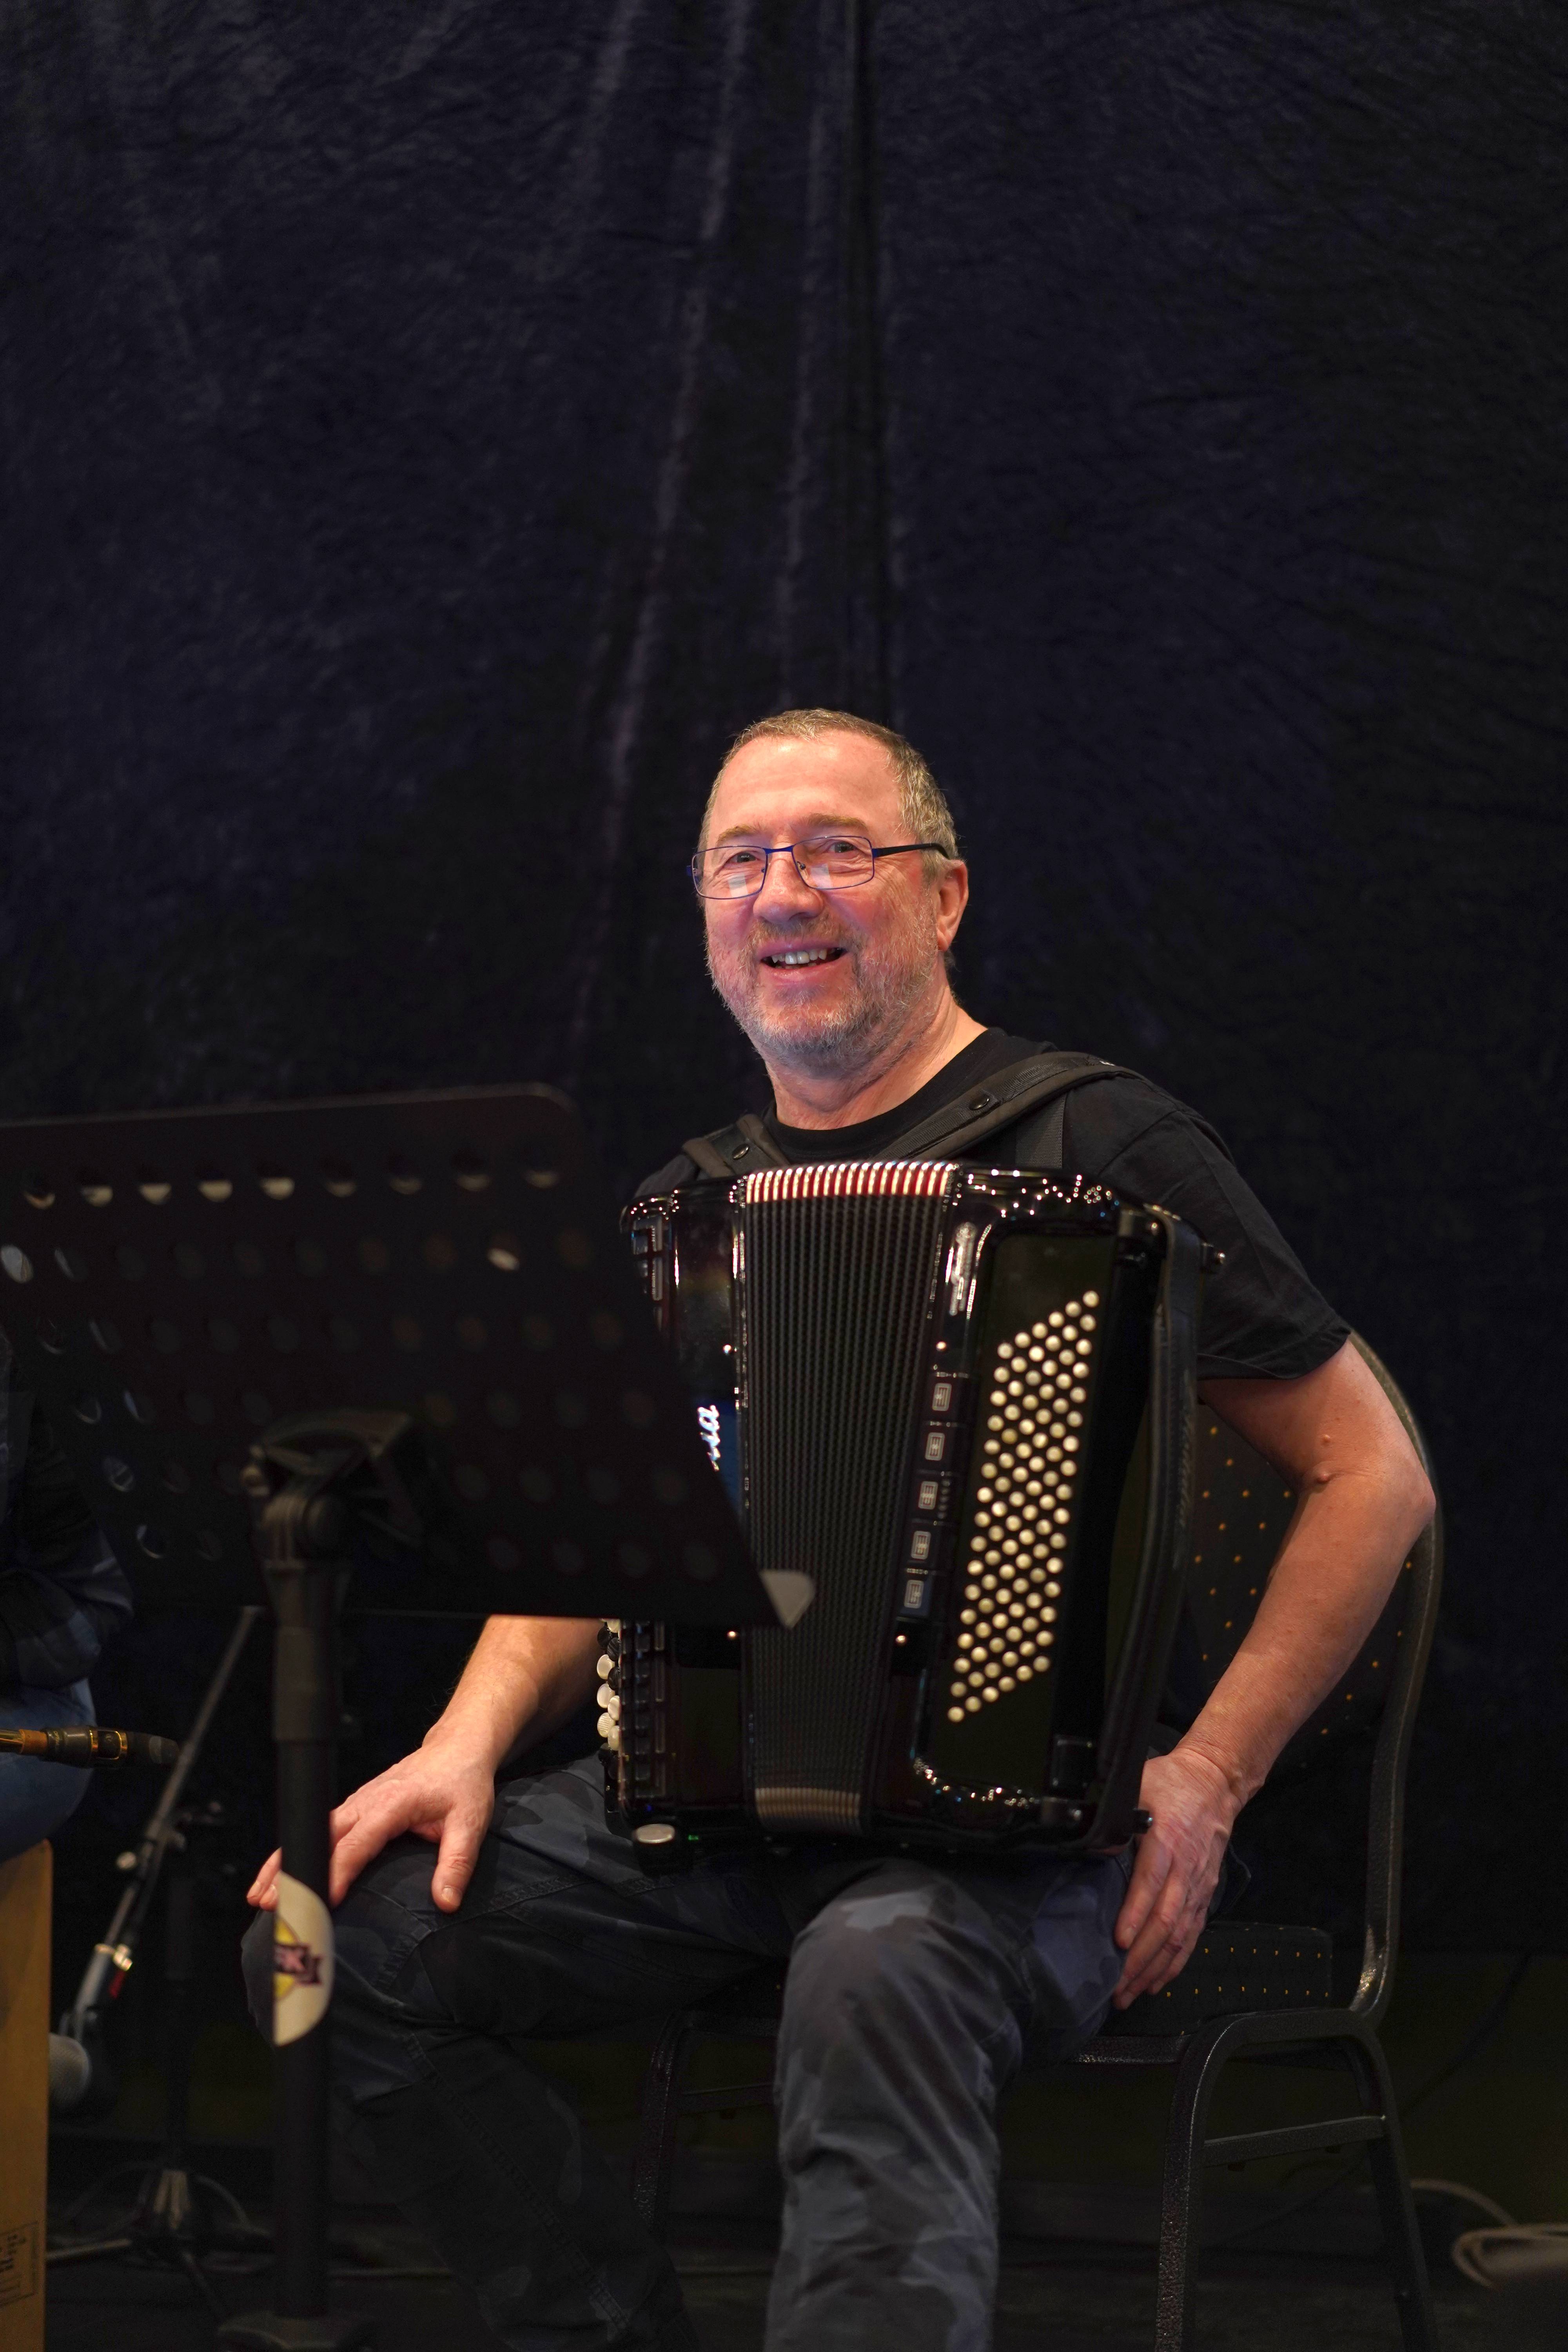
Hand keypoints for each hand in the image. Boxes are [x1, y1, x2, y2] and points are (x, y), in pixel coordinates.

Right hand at [246, 1736, 497, 1916]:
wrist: (456, 1749)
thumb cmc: (463, 1783)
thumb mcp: (470, 1822)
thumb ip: (458, 1862)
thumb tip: (446, 1903)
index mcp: (392, 1803)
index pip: (357, 1843)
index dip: (338, 1872)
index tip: (322, 1902)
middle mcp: (366, 1800)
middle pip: (322, 1837)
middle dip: (295, 1870)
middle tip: (270, 1904)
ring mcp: (356, 1802)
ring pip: (313, 1832)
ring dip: (285, 1862)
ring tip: (259, 1897)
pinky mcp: (354, 1807)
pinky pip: (319, 1830)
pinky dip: (296, 1850)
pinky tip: (280, 1874)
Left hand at [1111, 1745, 1237, 2009]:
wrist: (1214, 1785)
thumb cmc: (1169, 1785)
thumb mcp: (1138, 1786)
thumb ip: (1117, 1815)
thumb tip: (1093, 1846)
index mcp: (1168, 1840)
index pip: (1152, 1883)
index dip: (1136, 1913)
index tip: (1118, 1940)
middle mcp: (1185, 1869)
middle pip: (1165, 1920)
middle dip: (1140, 1957)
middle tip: (1115, 1985)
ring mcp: (1197, 1886)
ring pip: (1179, 1935)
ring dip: (1154, 1968)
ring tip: (1129, 1993)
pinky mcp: (1202, 1895)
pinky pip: (1191, 1935)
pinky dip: (1175, 1963)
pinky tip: (1156, 1982)